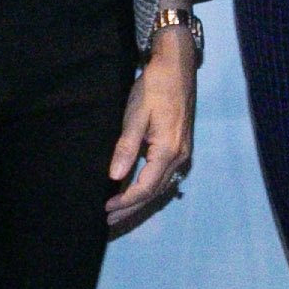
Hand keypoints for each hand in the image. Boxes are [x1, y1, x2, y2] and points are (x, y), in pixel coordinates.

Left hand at [105, 25, 196, 232]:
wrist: (177, 66)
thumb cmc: (155, 86)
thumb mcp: (136, 114)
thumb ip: (127, 146)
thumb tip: (115, 177)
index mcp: (169, 150)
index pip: (145, 187)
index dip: (125, 201)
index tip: (106, 209)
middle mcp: (180, 157)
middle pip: (154, 193)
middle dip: (131, 209)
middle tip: (109, 222)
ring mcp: (182, 153)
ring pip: (160, 187)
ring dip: (140, 201)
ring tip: (119, 213)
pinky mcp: (180, 147)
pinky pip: (164, 177)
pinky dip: (148, 188)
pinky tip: (135, 191)